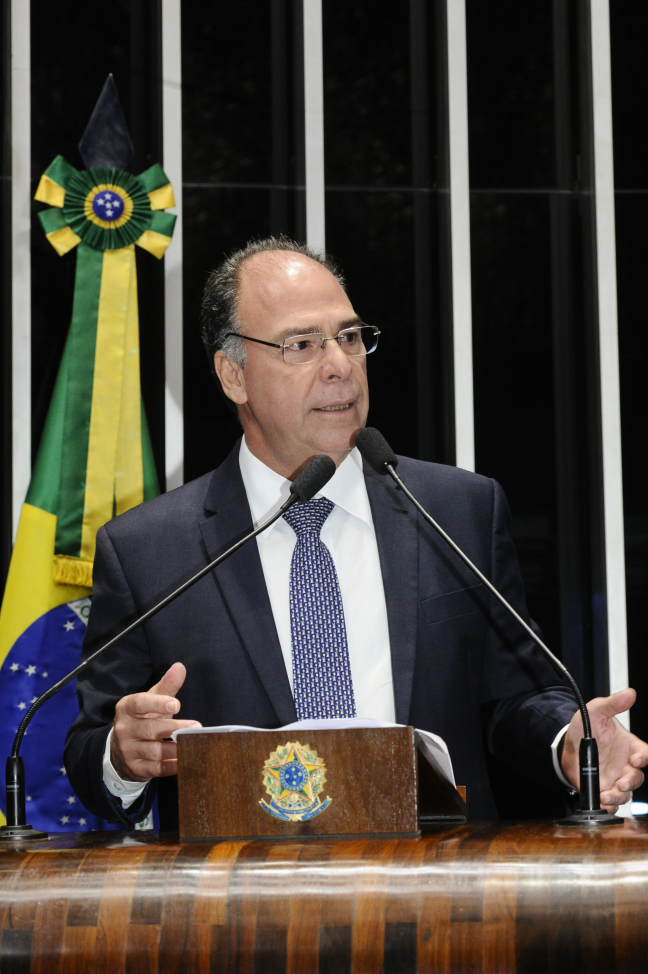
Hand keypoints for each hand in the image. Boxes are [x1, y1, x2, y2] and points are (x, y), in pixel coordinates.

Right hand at [110, 662, 201, 781]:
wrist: (120, 751)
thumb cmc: (142, 718)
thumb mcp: (150, 701)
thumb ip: (166, 686)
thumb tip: (180, 667)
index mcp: (126, 708)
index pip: (140, 704)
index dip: (157, 703)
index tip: (176, 704)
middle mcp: (124, 729)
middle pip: (150, 729)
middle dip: (174, 728)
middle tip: (196, 727)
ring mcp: (128, 751)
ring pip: (155, 751)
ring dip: (176, 748)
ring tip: (195, 744)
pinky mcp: (136, 769)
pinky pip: (157, 769)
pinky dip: (173, 765)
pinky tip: (187, 759)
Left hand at [561, 688, 647, 810]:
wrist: (566, 743)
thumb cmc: (586, 727)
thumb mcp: (598, 711)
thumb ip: (613, 704)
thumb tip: (630, 693)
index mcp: (630, 746)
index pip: (645, 754)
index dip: (644, 757)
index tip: (636, 758)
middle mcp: (625, 764)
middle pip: (637, 778)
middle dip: (631, 782)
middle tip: (621, 783)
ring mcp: (615, 778)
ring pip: (625, 793)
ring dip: (619, 796)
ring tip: (606, 795)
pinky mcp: (603, 789)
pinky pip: (612, 802)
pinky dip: (609, 805)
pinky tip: (602, 803)